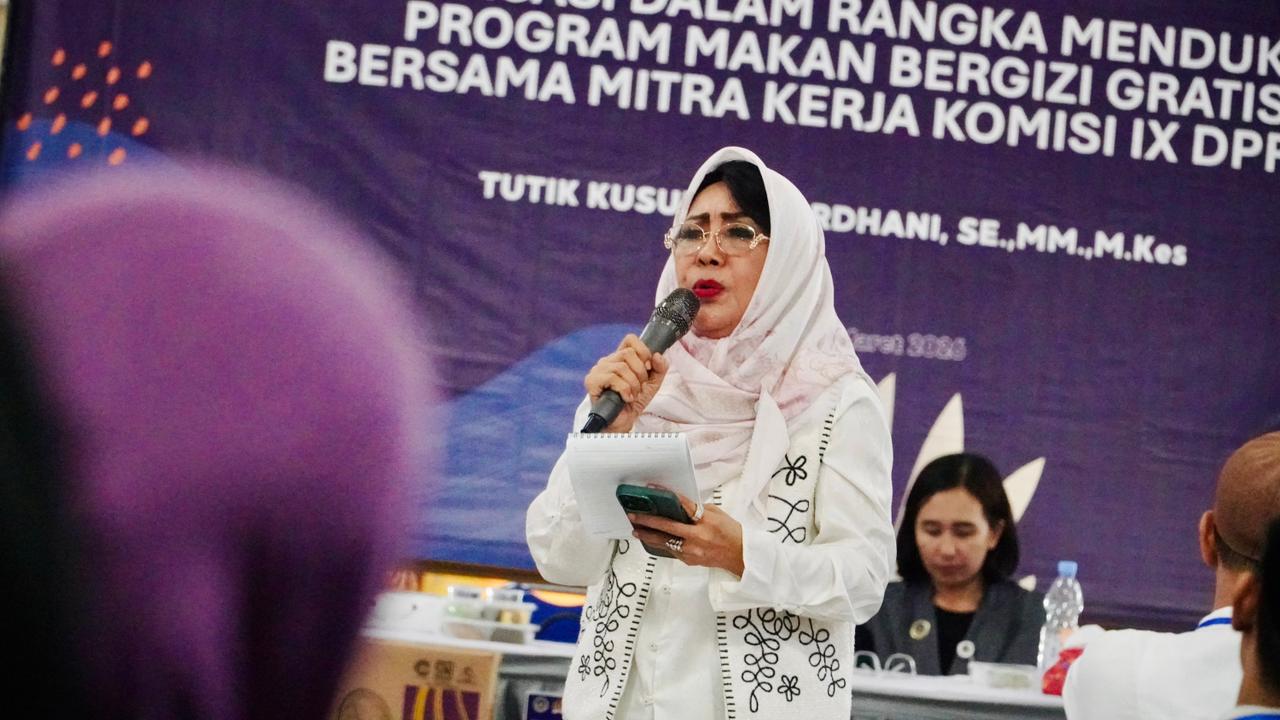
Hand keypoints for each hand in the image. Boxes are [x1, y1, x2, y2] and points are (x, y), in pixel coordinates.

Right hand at [583, 334, 668, 432]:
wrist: (622, 423)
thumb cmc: (634, 402)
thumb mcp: (652, 384)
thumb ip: (660, 368)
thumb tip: (658, 355)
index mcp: (620, 358)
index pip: (630, 340)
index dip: (643, 351)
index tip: (648, 367)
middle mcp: (608, 361)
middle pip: (628, 353)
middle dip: (640, 373)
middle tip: (639, 386)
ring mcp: (598, 370)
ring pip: (621, 367)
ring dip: (633, 384)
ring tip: (632, 395)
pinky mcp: (592, 382)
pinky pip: (612, 377)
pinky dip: (624, 390)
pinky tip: (625, 398)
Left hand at [628, 492, 744, 576]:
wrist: (740, 556)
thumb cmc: (731, 533)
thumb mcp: (717, 514)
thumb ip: (698, 510)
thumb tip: (679, 505)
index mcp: (707, 521)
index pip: (683, 505)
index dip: (666, 495)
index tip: (653, 489)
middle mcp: (698, 536)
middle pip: (667, 527)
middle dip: (648, 520)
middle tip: (634, 515)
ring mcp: (692, 550)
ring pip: (664, 542)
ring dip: (648, 536)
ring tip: (637, 530)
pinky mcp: (689, 560)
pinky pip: (671, 551)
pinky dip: (661, 544)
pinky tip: (652, 540)